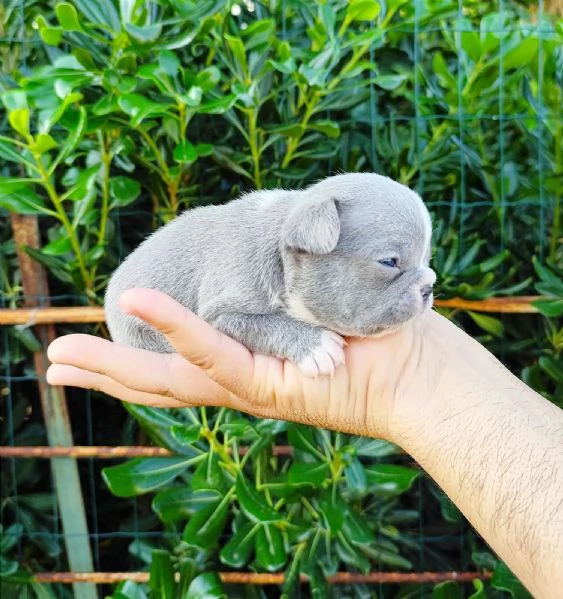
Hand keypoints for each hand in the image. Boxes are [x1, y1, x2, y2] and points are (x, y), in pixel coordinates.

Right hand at [46, 288, 447, 443]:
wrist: (420, 372)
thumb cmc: (376, 335)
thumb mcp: (317, 305)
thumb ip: (289, 288)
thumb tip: (288, 243)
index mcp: (246, 368)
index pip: (180, 363)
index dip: (139, 352)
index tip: (104, 337)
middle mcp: (240, 383)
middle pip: (161, 381)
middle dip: (106, 372)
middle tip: (55, 363)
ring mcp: (251, 387)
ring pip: (170, 380)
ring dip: (113, 365)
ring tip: (60, 357)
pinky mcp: (267, 385)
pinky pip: (214, 354)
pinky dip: (175, 326)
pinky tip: (133, 303)